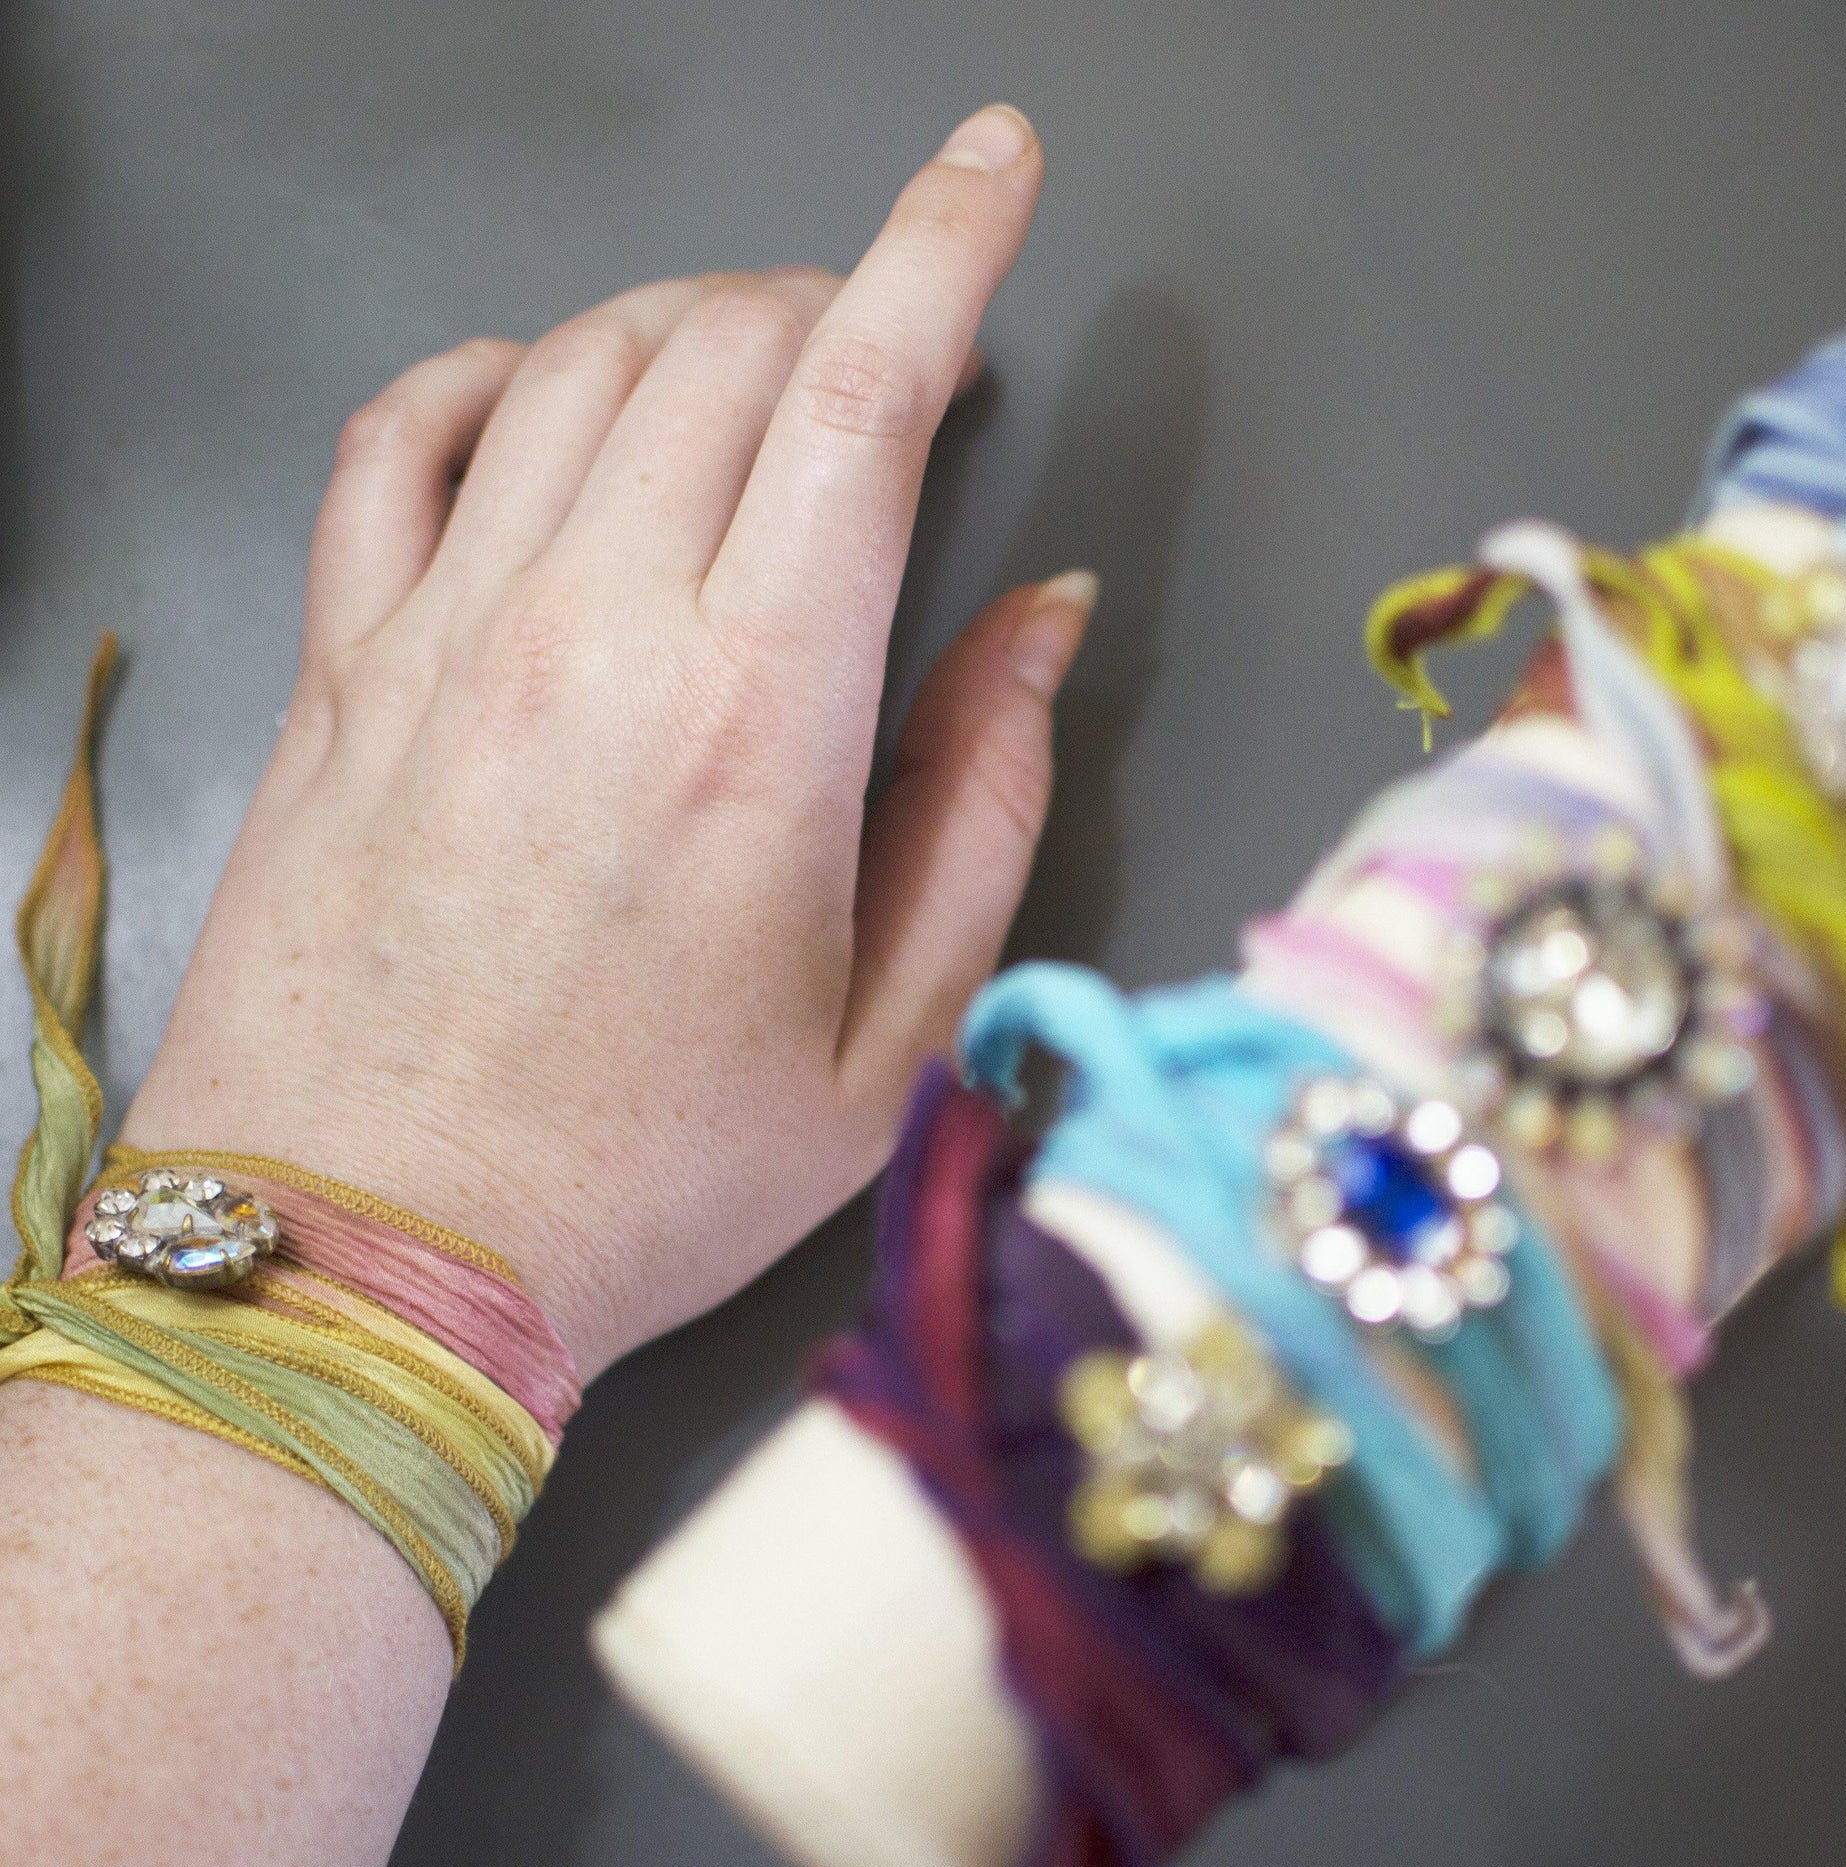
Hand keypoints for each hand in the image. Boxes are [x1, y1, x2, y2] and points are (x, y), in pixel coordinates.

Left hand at [120, 103, 1091, 1380]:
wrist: (378, 1257)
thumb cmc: (647, 1176)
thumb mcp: (891, 1035)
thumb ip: (986, 805)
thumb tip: (1041, 627)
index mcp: (759, 726)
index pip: (869, 399)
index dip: (948, 246)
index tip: (993, 166)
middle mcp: (593, 637)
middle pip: (726, 344)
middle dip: (836, 297)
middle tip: (886, 360)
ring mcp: (443, 637)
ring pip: (574, 363)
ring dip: (688, 324)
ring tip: (750, 380)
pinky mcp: (341, 670)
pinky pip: (395, 438)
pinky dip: (484, 376)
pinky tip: (537, 401)